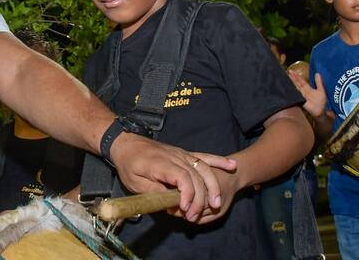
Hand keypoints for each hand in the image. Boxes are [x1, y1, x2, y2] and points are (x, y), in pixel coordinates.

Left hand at [109, 133, 236, 222]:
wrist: (126, 143)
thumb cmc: (129, 163)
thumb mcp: (135, 183)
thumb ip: (154, 192)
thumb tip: (171, 203)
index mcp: (162, 163)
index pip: (182, 178)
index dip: (187, 195)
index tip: (185, 209)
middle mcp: (176, 157)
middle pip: (196, 176)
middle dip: (200, 198)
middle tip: (194, 216)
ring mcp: (182, 154)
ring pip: (203, 168)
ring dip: (212, 186)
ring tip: (217, 203)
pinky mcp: (185, 154)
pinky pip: (204, 157)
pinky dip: (219, 161)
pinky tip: (232, 165)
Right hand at [288, 71, 326, 117]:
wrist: (321, 111)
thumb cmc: (321, 102)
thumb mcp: (321, 90)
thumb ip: (319, 82)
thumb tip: (317, 73)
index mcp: (307, 88)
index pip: (301, 81)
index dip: (297, 76)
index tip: (292, 71)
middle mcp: (303, 91)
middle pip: (297, 83)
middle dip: (293, 77)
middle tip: (289, 71)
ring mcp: (301, 96)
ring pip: (295, 88)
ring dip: (292, 83)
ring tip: (287, 77)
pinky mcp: (300, 101)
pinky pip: (296, 95)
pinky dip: (292, 92)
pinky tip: (289, 88)